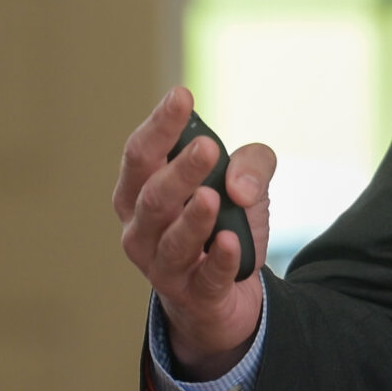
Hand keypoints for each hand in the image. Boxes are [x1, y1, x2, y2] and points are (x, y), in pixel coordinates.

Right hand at [111, 86, 275, 377]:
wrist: (225, 293)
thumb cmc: (221, 225)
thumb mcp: (243, 186)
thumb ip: (251, 165)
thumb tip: (239, 184)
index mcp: (140, 192)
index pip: (141, 154)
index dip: (160, 125)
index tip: (183, 95)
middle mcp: (140, 229)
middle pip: (153, 197)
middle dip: (179, 171)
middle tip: (206, 147)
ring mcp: (162, 266)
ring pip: (173, 241)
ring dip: (193, 218)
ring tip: (212, 196)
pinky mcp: (193, 294)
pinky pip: (206, 278)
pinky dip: (219, 260)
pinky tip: (232, 241)